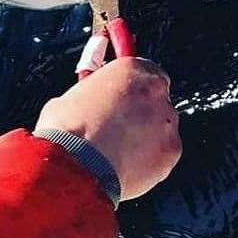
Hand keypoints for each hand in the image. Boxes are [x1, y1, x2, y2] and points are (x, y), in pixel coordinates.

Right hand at [35, 57, 181, 200]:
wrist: (74, 166)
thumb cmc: (67, 131)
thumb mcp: (68, 99)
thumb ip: (89, 95)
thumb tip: (87, 101)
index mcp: (131, 70)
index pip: (142, 70)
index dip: (130, 86)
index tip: (121, 94)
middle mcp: (155, 93)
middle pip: (154, 99)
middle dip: (138, 111)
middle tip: (114, 125)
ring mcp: (167, 124)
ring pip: (159, 128)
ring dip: (143, 136)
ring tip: (114, 151)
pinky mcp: (170, 153)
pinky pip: (161, 154)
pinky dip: (147, 159)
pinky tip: (122, 165)